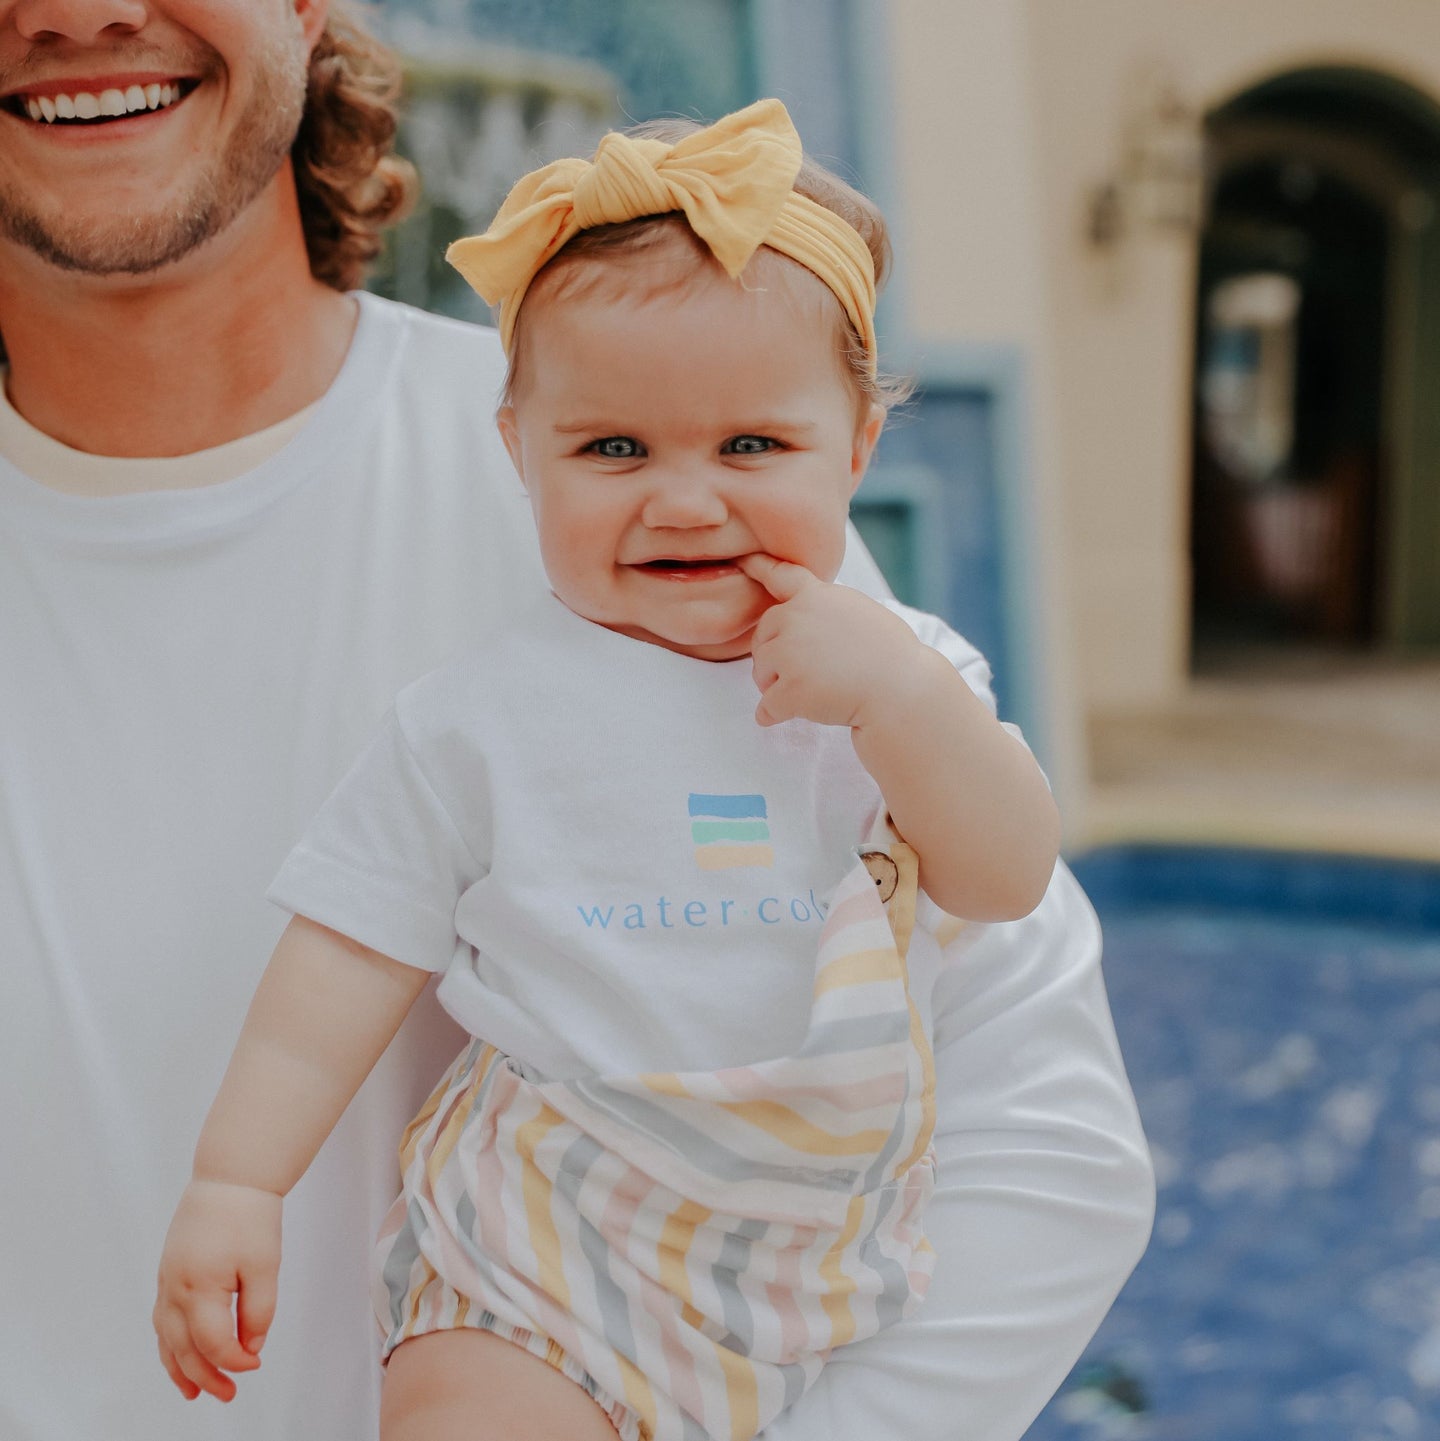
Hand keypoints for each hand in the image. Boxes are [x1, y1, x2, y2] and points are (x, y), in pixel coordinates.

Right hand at [153, 1179, 281, 1401]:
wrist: (229, 1177)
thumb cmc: (250, 1218)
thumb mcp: (265, 1266)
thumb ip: (258, 1312)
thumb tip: (250, 1348)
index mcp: (198, 1288)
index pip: (213, 1343)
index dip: (235, 1361)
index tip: (256, 1366)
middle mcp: (174, 1290)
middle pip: (184, 1349)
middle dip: (206, 1376)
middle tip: (228, 1395)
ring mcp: (166, 1282)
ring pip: (166, 1339)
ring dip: (180, 1368)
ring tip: (194, 1392)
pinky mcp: (167, 1274)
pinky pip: (163, 1321)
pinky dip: (170, 1345)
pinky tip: (181, 1355)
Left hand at [737, 553, 933, 728]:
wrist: (902, 690)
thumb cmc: (891, 656)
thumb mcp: (860, 613)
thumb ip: (826, 610)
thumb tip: (804, 619)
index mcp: (817, 596)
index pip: (781, 576)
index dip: (759, 567)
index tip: (743, 561)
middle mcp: (797, 617)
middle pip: (763, 636)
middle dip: (774, 657)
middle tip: (805, 674)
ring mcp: (790, 653)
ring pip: (761, 672)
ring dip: (775, 686)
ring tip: (811, 693)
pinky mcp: (790, 688)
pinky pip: (767, 706)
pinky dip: (773, 715)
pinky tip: (786, 717)